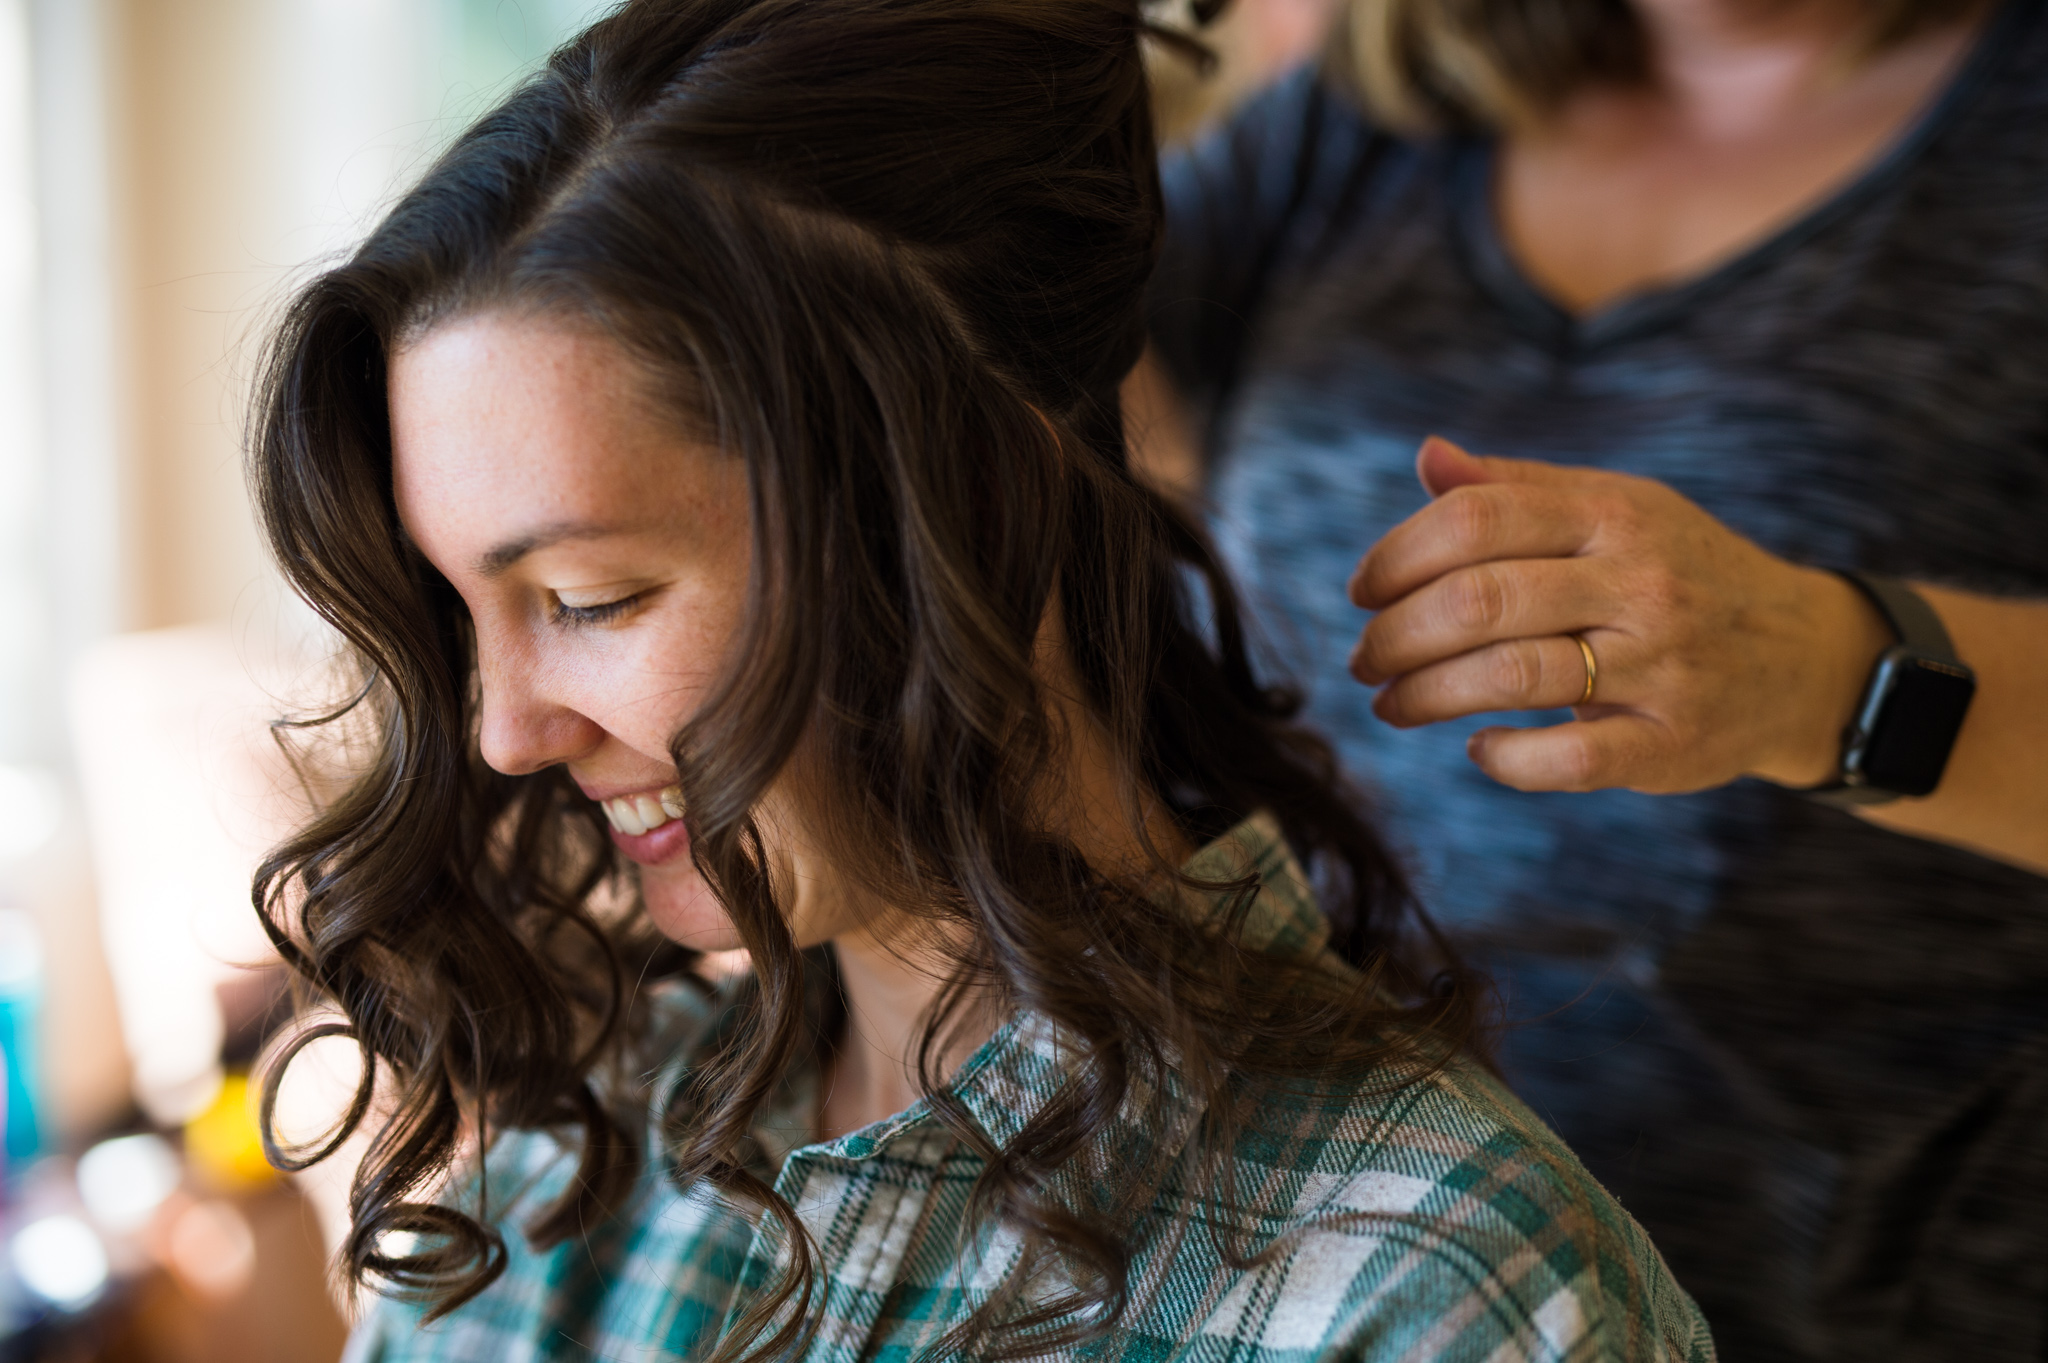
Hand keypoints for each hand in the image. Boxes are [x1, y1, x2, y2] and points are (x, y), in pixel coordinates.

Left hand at [1346, 437, 1892, 794]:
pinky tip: (1477, 747)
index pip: (1477, 517)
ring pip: (1510, 676)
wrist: (1803, 658)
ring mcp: (1661, 664)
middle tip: (1363, 659)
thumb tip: (1430, 456)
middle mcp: (1639, 582)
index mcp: (1614, 514)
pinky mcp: (1672, 742)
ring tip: (1389, 704)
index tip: (1362, 590)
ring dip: (1426, 695)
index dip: (1398, 554)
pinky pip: (1568, 757)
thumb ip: (1518, 489)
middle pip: (1480, 599)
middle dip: (1397, 634)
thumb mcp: (1615, 512)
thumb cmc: (1678, 575)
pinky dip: (1505, 757)